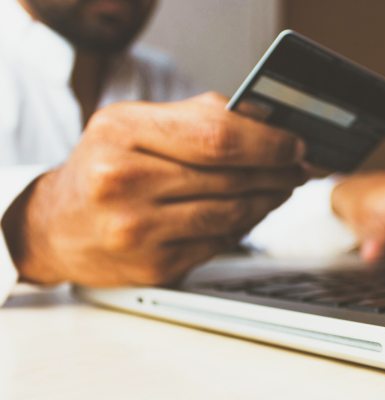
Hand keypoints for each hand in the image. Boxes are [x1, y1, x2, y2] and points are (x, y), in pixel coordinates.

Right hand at [3, 92, 306, 285]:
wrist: (57, 226)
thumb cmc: (103, 168)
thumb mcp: (134, 125)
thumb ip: (197, 119)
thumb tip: (267, 123)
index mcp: (122, 132)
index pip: (217, 136)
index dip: (268, 142)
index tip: (295, 144)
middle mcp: (124, 182)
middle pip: (230, 177)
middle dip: (277, 172)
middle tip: (298, 167)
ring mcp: (138, 230)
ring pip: (231, 215)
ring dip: (268, 201)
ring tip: (281, 188)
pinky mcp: (154, 266)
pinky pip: (219, 243)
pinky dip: (244, 226)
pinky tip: (251, 212)